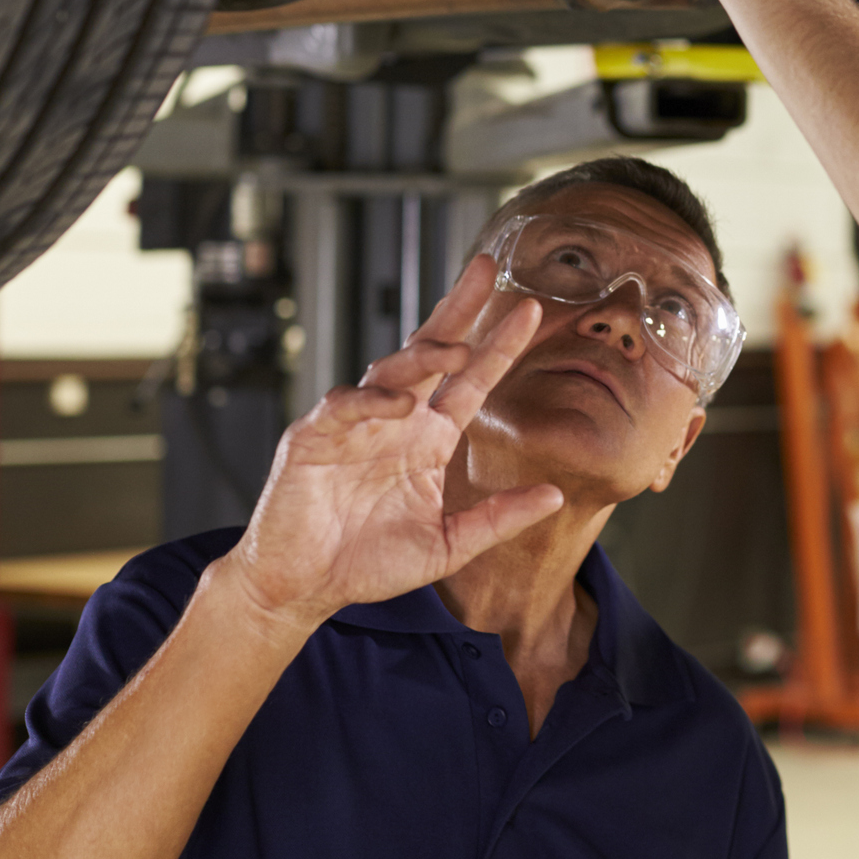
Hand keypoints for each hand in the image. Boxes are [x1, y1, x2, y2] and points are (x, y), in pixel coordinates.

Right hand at [215, 256, 562, 632]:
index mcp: (430, 437)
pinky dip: (372, 402)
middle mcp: (397, 420)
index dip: (500, 346)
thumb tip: (555, 497)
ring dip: (423, 356)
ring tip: (456, 350)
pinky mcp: (314, 438)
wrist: (304, 588)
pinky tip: (400, 405)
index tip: (532, 312)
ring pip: (391, 370)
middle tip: (486, 270)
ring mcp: (355, 423)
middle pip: (432, 350)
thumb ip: (498, 519)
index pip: (472, 381)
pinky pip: (345, 406)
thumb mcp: (448, 545)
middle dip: (459, 309)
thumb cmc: (369, 563)